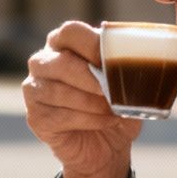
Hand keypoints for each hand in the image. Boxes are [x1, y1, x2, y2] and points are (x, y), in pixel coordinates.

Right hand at [22, 23, 145, 177]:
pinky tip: (105, 121)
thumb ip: (129, 67)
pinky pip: (60, 116)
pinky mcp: (36, 117)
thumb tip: (141, 60)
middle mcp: (43, 62)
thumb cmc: (116, 106)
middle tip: (111, 91)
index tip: (114, 61)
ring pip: (59, 91)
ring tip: (113, 110)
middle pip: (60, 62)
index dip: (93, 44)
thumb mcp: (128, 83)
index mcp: (64, 43)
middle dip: (90, 78)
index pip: (71, 32)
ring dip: (92, 103)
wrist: (107, 146)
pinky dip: (88, 120)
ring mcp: (34, 90)